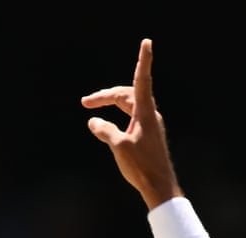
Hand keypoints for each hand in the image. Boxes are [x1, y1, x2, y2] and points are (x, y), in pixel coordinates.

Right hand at [82, 38, 183, 209]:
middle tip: (85, 102)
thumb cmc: (142, 167)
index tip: (147, 43)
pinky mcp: (148, 136)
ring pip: (129, 106)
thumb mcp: (118, 146)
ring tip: (91, 108)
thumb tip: (94, 122)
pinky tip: (108, 126)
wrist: (160, 187)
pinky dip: (117, 117)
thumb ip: (104, 131)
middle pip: (127, 94)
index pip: (142, 80)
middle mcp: (150, 115)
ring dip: (111, 105)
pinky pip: (131, 118)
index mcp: (145, 113)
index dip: (143, 60)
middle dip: (106, 95)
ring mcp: (150, 125)